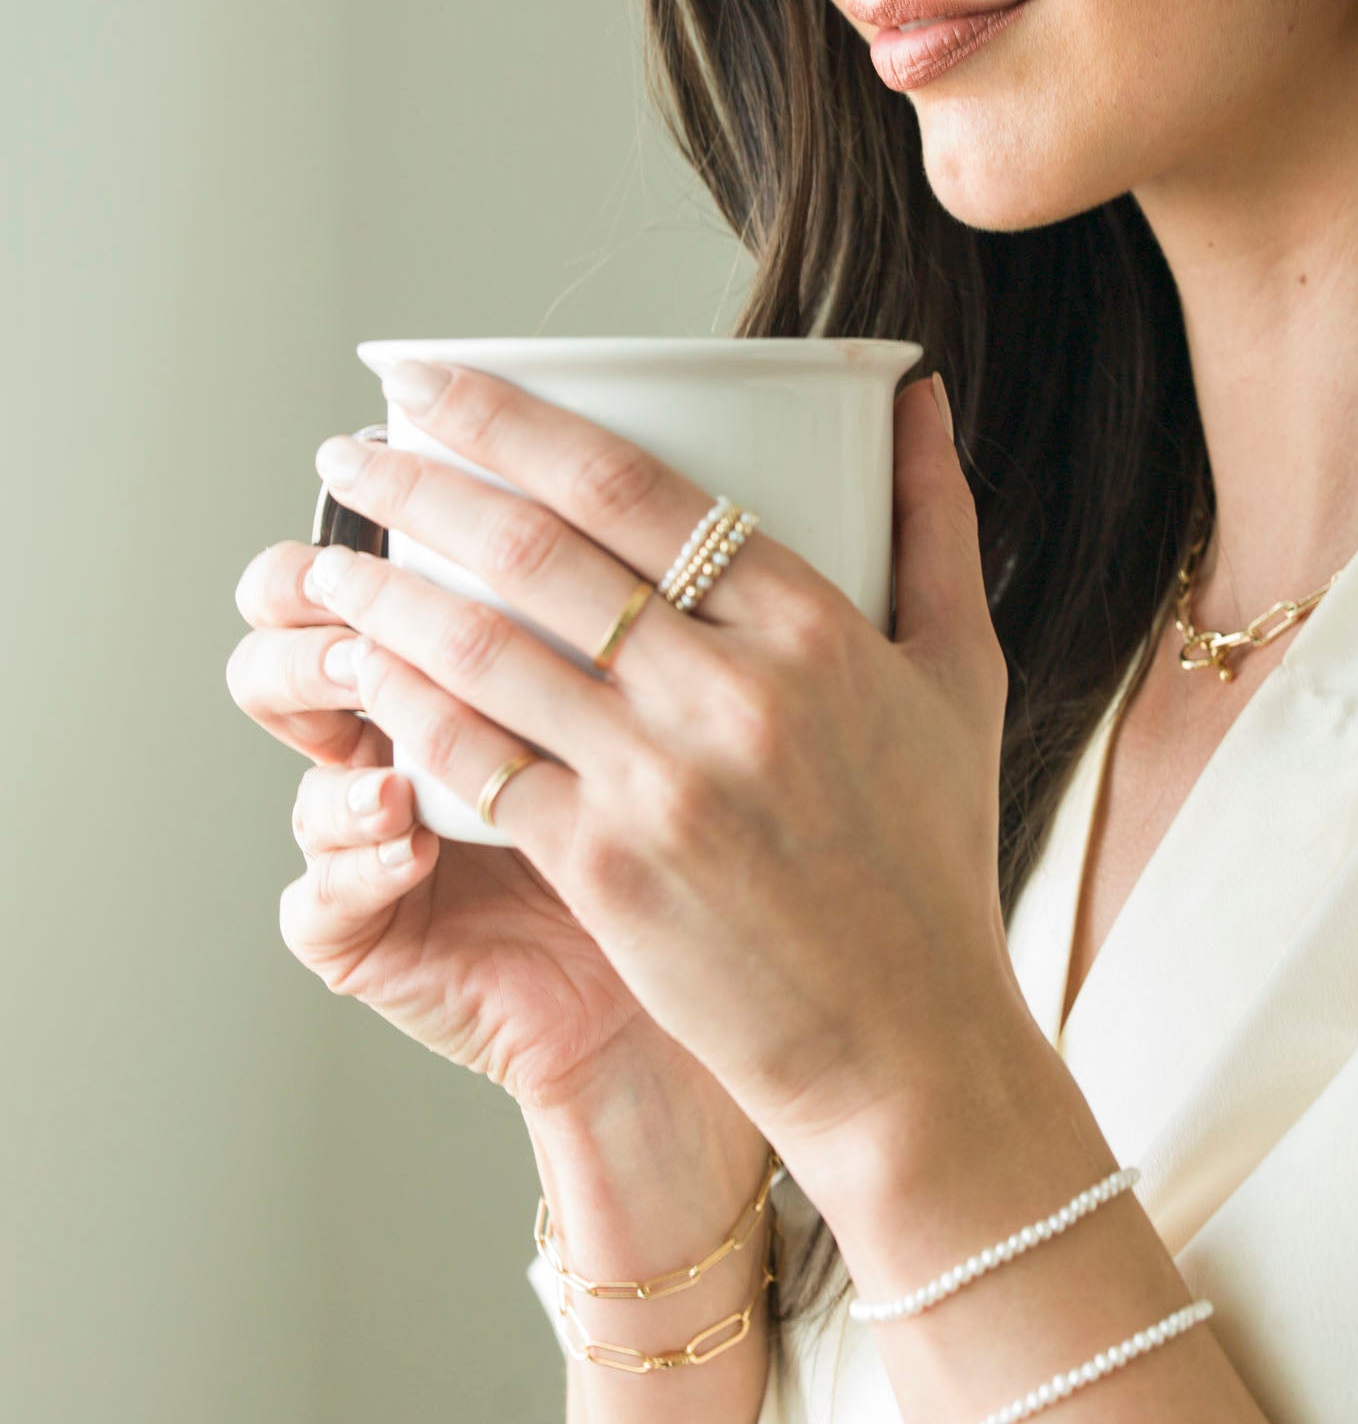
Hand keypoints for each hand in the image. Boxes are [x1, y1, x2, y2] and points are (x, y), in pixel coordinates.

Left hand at [298, 361, 1015, 1203]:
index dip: (510, 420)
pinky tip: (365, 673)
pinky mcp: (604, 869)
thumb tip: (919, 396)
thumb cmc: (935, 852)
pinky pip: (476, 762)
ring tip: (329, 558)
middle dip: (418, 480)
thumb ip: (936, 524)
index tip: (436, 383)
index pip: (635, 486)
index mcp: (814, 626)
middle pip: (537, 550)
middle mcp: (731, 692)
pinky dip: (408, 707)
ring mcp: (660, 783)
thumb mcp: (961, 672)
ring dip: (384, 590)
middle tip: (349, 447)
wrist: (908, 1039)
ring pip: (484, 650)